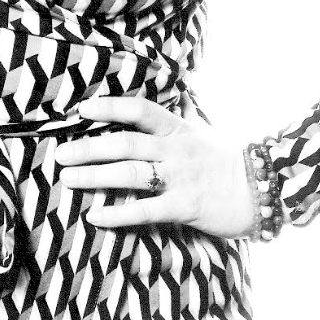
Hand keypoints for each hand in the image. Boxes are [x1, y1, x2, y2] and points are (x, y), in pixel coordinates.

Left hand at [54, 95, 254, 237]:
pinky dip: (118, 213)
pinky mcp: (184, 206)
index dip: (110, 107)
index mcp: (176, 128)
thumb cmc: (220, 161)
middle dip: (90, 147)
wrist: (258, 189)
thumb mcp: (196, 133)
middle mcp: (174, 149)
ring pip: (131, 173)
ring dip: (95, 175)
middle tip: (61, 153)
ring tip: (68, 178)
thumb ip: (172, 120)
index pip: (139, 110)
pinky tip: (95, 216)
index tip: (83, 109)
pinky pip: (146, 209)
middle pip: (126, 143)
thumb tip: (154, 103)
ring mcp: (179, 177)